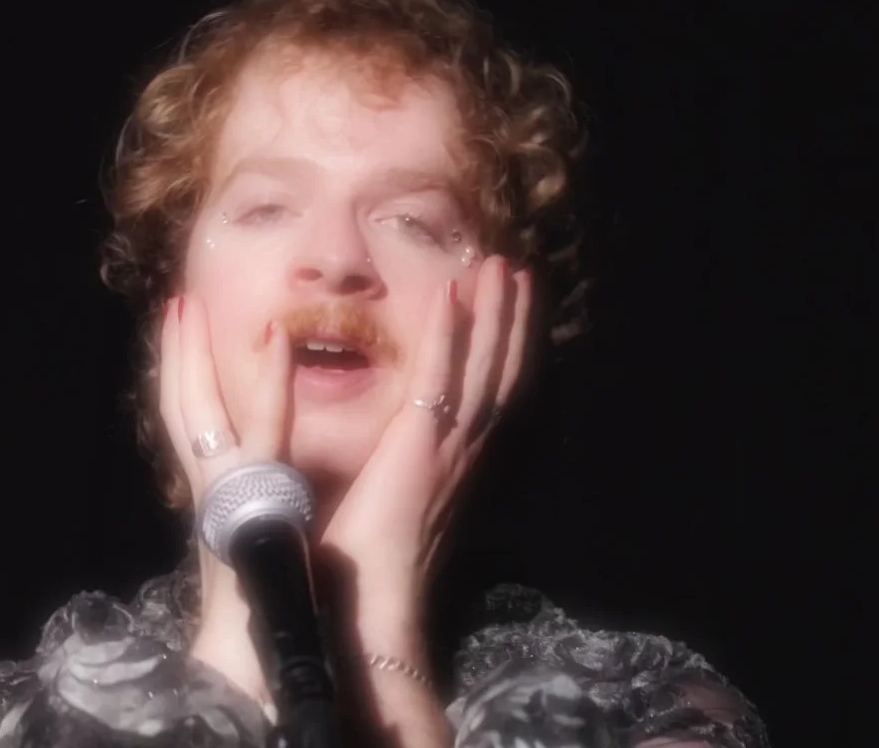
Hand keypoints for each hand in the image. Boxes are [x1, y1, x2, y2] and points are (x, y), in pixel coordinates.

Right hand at [157, 294, 291, 700]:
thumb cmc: (277, 604)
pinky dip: (268, 388)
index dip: (182, 376)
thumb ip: (264, 502)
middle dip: (174, 357)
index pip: (190, 424)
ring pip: (203, 414)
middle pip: (181, 410)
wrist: (266, 662)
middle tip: (175, 303)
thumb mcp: (264, 538)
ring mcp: (227, 495)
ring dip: (198, 359)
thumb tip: (274, 475)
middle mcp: (213, 491)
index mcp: (220, 497)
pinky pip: (261, 436)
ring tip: (192, 310)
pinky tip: (278, 341)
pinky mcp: (252, 504)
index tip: (180, 327)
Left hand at [320, 256, 531, 654]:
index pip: (491, 395)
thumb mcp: (394, 506)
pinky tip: (452, 291)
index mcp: (455, 465)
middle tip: (514, 269)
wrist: (363, 611)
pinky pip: (440, 375)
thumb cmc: (364, 566)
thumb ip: (401, 472)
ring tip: (501, 267)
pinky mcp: (419, 444)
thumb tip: (394, 453)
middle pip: (501, 372)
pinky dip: (449, 332)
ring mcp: (448, 447)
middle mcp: (464, 452)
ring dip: (494, 313)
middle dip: (511, 319)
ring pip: (483, 366)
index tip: (506, 306)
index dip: (504, 348)